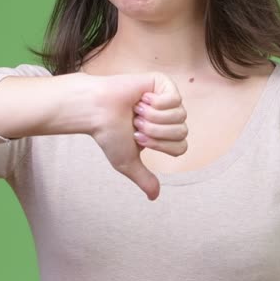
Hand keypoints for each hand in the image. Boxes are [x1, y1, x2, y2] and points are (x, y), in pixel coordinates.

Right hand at [86, 71, 187, 200]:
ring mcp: (167, 99)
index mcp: (163, 134)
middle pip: (182, 132)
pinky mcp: (164, 83)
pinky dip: (155, 103)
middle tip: (135, 125)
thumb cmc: (108, 134)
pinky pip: (174, 100)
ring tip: (136, 112)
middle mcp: (168, 117)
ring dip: (153, 118)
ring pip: (179, 116)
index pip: (181, 147)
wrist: (97, 111)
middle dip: (155, 132)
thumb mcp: (127, 162)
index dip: (159, 146)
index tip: (137, 138)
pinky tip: (140, 99)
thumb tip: (154, 197)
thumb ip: (144, 178)